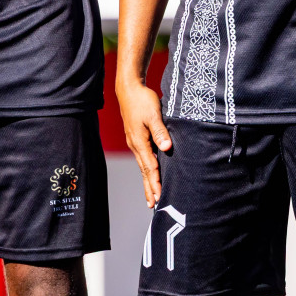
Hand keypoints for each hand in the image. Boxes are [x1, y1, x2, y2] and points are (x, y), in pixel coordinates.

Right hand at [116, 76, 171, 207]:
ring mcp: (135, 143)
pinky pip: (143, 159)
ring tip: (151, 197)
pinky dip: (147, 170)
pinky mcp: (137, 139)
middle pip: (144, 171)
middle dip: (149, 188)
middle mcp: (136, 146)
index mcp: (139, 142)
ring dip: (147, 182)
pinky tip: (149, 175)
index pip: (149, 167)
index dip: (155, 181)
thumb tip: (166, 148)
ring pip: (143, 166)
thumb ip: (160, 131)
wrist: (129, 90)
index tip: (159, 195)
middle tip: (153, 205)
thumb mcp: (153, 114)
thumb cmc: (142, 101)